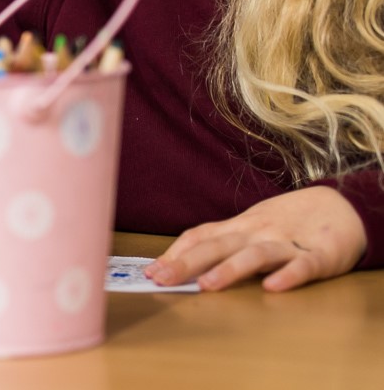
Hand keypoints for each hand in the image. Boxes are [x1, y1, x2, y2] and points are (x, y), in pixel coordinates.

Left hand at [146, 186, 366, 291]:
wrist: (342, 206)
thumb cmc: (288, 221)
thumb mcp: (251, 227)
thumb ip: (223, 243)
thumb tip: (181, 261)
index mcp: (240, 227)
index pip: (201, 236)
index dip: (176, 253)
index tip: (152, 271)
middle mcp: (258, 232)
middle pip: (218, 245)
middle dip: (188, 263)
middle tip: (163, 279)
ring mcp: (288, 242)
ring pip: (256, 255)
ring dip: (231, 269)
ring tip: (208, 285)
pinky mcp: (321, 255)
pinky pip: (303, 265)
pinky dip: (288, 275)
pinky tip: (274, 287)